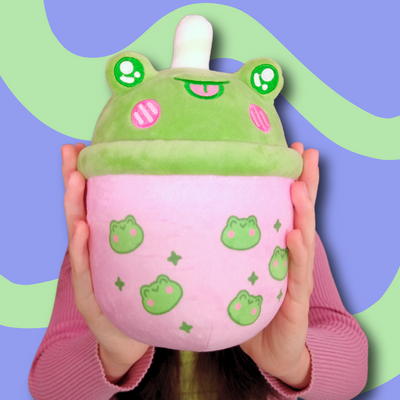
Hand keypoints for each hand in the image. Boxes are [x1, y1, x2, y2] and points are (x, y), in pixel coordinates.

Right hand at [61, 143, 149, 383]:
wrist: (127, 337)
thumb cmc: (137, 295)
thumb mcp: (142, 261)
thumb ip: (147, 237)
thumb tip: (178, 205)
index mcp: (104, 241)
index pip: (94, 202)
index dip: (87, 175)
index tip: (85, 146)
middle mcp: (93, 252)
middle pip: (80, 211)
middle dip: (73, 180)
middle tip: (70, 151)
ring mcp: (89, 272)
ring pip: (78, 234)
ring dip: (75, 206)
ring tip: (75, 179)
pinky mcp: (90, 294)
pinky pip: (87, 268)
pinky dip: (83, 247)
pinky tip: (83, 226)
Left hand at [240, 142, 318, 389]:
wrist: (271, 351)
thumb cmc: (253, 308)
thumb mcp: (240, 273)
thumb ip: (227, 251)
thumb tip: (191, 225)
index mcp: (279, 248)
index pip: (287, 208)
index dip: (292, 179)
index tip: (291, 148)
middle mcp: (292, 258)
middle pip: (302, 215)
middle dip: (305, 183)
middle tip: (306, 154)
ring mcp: (297, 278)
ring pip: (304, 240)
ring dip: (303, 212)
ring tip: (298, 188)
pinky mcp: (296, 302)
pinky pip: (297, 275)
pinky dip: (297, 254)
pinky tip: (294, 235)